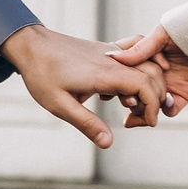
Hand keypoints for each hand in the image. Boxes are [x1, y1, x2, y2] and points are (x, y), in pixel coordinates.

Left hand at [0, 24, 170, 147]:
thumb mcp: (60, 105)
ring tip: (130, 107)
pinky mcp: (106, 51)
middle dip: (155, 98)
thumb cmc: (42, 74)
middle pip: (153, 74)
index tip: (148, 123)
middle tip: (139, 119)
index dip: (153, 106)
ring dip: (149, 85)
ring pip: (147, 63)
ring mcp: (111, 53)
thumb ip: (87, 124)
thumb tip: (108, 143)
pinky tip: (119, 92)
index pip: (146, 86)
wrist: (31, 45)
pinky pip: (134, 58)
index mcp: (106, 73)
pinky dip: (140, 72)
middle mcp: (114, 59)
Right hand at [109, 25, 187, 114]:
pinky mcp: (185, 94)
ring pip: (151, 104)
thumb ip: (140, 48)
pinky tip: (166, 101)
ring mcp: (170, 84)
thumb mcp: (162, 34)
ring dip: (144, 110)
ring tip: (140, 108)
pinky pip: (171, 109)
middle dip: (129, 101)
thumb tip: (112, 57)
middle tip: (126, 102)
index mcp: (147, 57)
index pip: (127, 75)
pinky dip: (166, 110)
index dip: (118, 83)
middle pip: (136, 93)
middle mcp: (156, 73)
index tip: (111, 90)